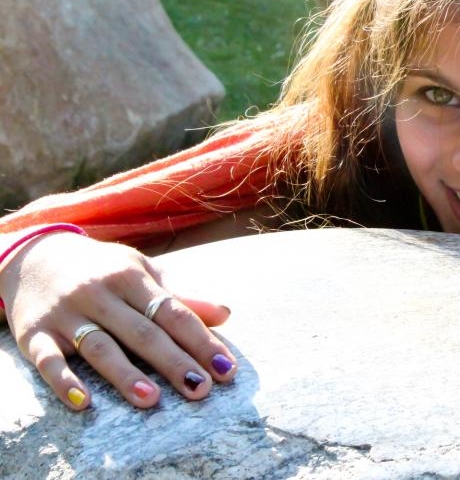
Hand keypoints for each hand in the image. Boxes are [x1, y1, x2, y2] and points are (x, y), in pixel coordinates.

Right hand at [0, 231, 236, 409]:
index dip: (202, 341)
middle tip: (201, 390)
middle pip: (142, 332)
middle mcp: (100, 294)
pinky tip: (83, 403)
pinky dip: (64, 382)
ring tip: (152, 400)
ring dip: (125, 375)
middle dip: (174, 362)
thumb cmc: (102, 269)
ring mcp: (66, 315)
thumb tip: (226, 314)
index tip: (226, 369)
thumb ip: (180, 296)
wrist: (33, 256)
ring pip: (100, 347)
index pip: (173, 312)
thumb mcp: (140, 272)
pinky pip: (48, 361)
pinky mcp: (34, 334)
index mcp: (131, 277)